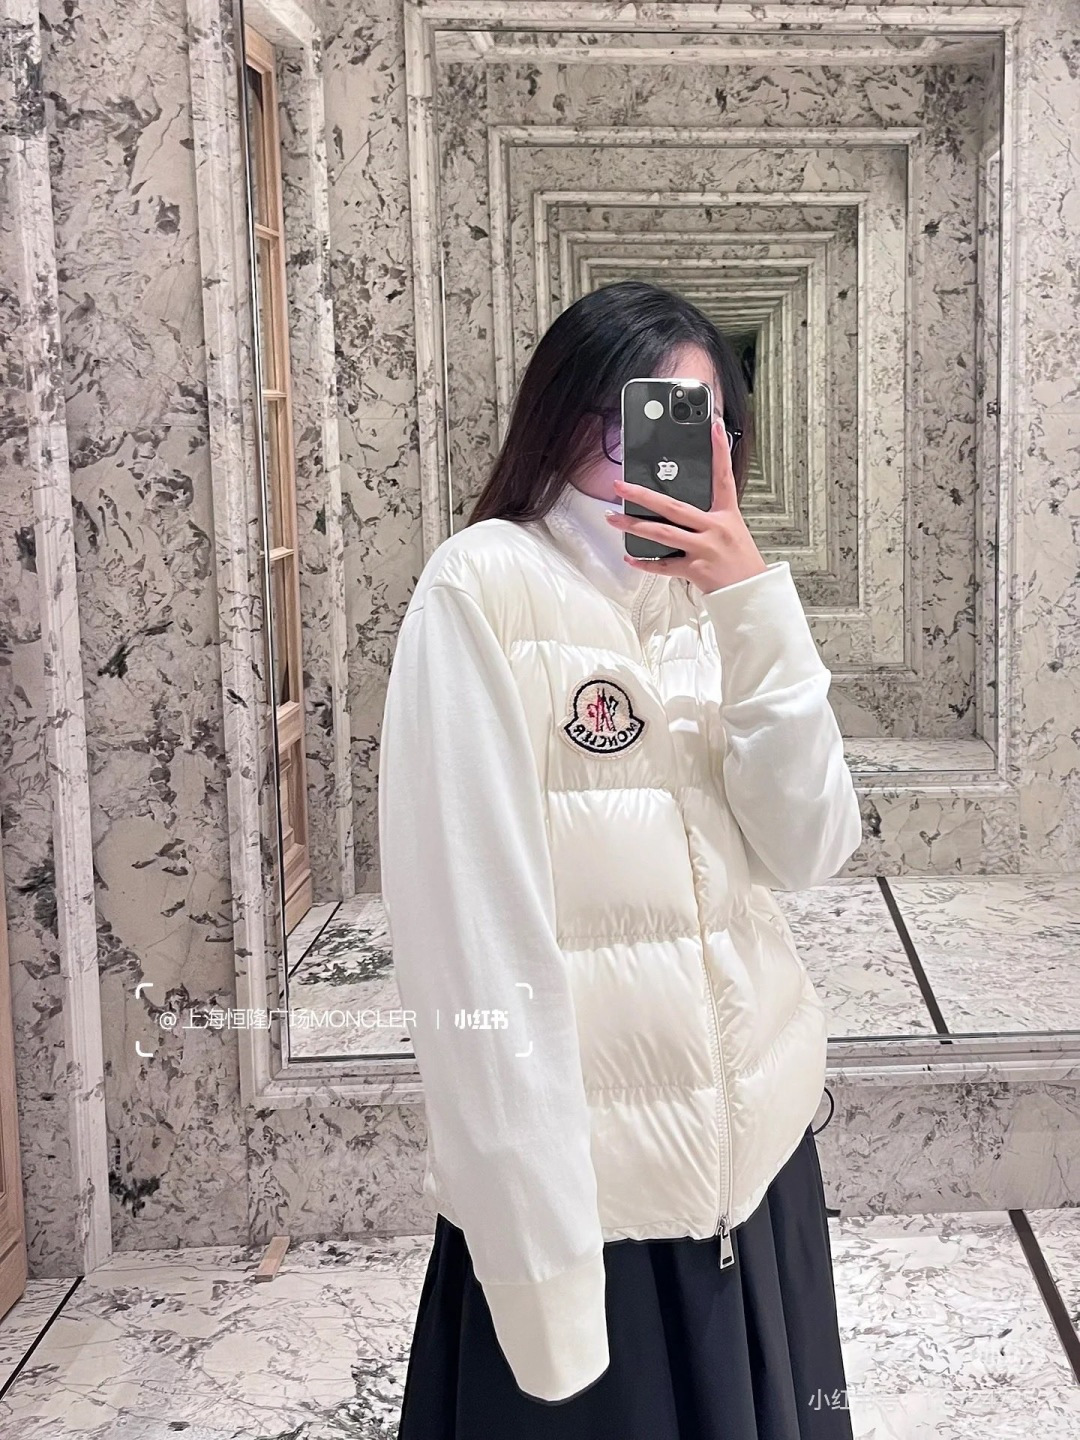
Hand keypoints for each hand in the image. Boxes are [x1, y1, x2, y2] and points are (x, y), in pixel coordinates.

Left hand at [605, 420, 767, 592]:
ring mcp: (704, 549)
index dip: (720, 451)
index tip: (714, 427)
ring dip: (634, 525)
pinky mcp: (696, 570)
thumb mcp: (732, 531)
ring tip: (613, 518)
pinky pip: (664, 565)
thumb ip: (709, 517)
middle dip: (643, 495)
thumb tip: (679, 508)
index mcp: (727, 515)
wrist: (751, 594)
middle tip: (620, 485)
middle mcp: (715, 528)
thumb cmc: (740, 562)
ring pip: (662, 534)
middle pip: (673, 506)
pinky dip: (645, 563)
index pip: (724, 477)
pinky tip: (630, 557)